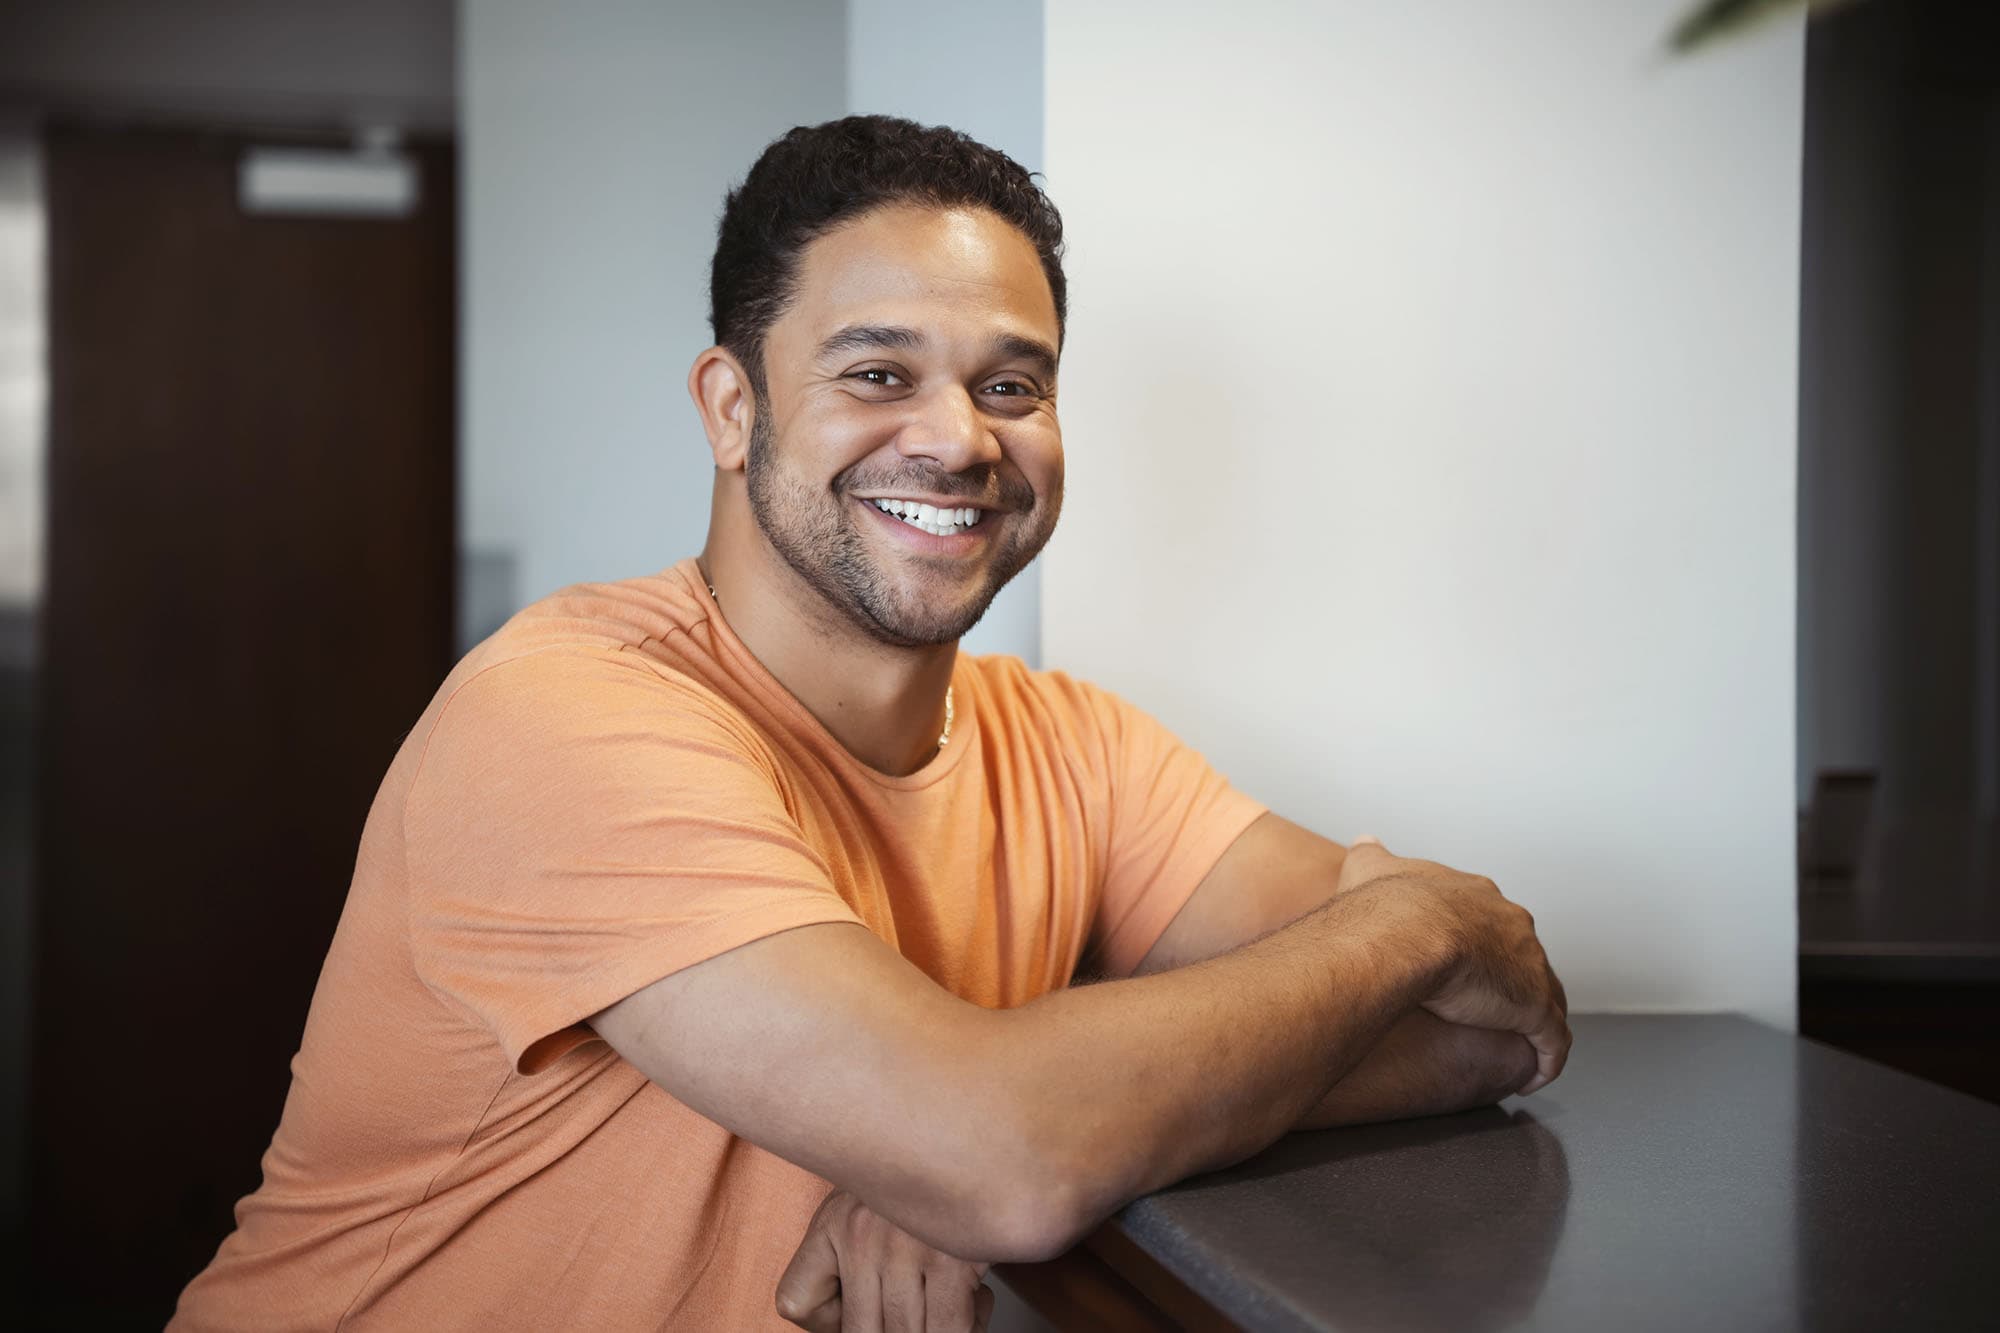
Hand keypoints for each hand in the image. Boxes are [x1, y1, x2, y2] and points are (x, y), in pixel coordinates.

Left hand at [775, 1188, 995, 1331]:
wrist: (979, 1140)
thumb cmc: (927, 1176)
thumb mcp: (866, 1206)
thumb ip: (841, 1259)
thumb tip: (849, 1322)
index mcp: (834, 1222)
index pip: (795, 1303)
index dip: (826, 1322)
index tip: (861, 1308)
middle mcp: (862, 1236)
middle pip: (859, 1331)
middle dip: (892, 1329)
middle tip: (919, 1308)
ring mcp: (905, 1249)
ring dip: (931, 1330)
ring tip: (946, 1305)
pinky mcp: (952, 1260)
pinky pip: (948, 1330)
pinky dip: (966, 1328)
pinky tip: (973, 1301)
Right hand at [1337, 836, 1570, 1094]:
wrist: (1403, 933)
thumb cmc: (1383, 906)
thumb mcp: (1370, 868)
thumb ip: (1371, 854)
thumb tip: (1365, 841)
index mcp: (1476, 896)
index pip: (1490, 921)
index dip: (1481, 942)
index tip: (1470, 962)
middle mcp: (1511, 927)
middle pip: (1524, 956)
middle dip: (1514, 978)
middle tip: (1495, 1004)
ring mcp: (1529, 968)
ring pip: (1545, 996)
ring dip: (1534, 1020)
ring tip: (1522, 1044)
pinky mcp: (1534, 1009)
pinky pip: (1550, 1041)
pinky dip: (1546, 1059)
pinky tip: (1536, 1077)